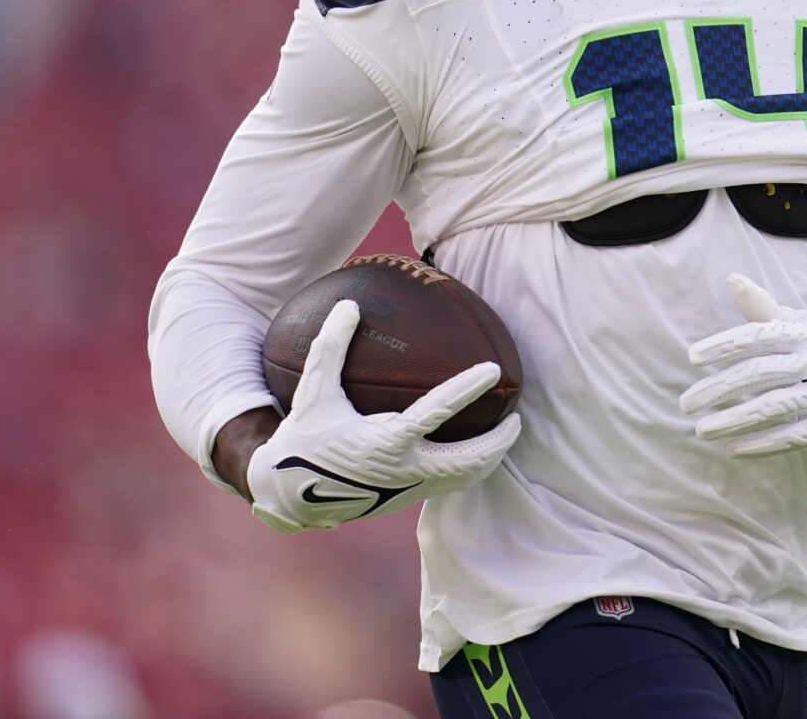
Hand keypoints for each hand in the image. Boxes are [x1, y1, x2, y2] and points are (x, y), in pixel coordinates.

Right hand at [247, 300, 520, 534]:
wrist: (288, 497)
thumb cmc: (303, 437)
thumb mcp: (313, 392)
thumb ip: (330, 347)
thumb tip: (349, 305)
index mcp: (385, 442)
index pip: (437, 412)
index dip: (466, 389)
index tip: (492, 369)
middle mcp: (404, 470)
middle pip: (468, 460)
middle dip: (498, 442)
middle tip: (517, 418)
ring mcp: (408, 490)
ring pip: (463, 479)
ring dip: (490, 459)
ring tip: (504, 437)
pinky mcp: (406, 500)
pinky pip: (448, 485)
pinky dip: (467, 469)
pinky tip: (471, 451)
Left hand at [680, 274, 806, 456]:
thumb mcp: (803, 321)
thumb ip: (764, 307)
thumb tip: (732, 280)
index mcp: (804, 333)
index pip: (758, 336)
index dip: (724, 346)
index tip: (693, 358)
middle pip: (759, 375)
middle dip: (719, 389)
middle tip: (687, 403)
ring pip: (772, 409)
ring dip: (733, 421)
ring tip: (703, 430)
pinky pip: (792, 437)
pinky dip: (761, 445)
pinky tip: (733, 448)